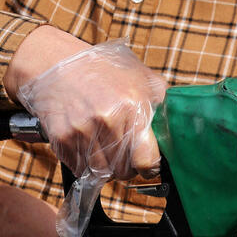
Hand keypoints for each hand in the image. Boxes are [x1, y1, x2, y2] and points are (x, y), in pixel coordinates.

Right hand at [4, 26, 166, 179]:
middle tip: (125, 154)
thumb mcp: (141, 77)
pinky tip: (88, 146)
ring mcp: (82, 131)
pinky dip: (86, 164)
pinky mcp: (61, 138)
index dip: (150, 167)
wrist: (56, 63)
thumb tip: (179, 126)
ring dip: (107, 168)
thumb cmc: (103, 69)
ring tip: (106, 150)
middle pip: (124, 171)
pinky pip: (79, 168)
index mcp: (133, 107)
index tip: (148, 165)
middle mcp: (107, 121)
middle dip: (128, 167)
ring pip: (102, 173)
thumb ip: (162, 102)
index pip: (147, 160)